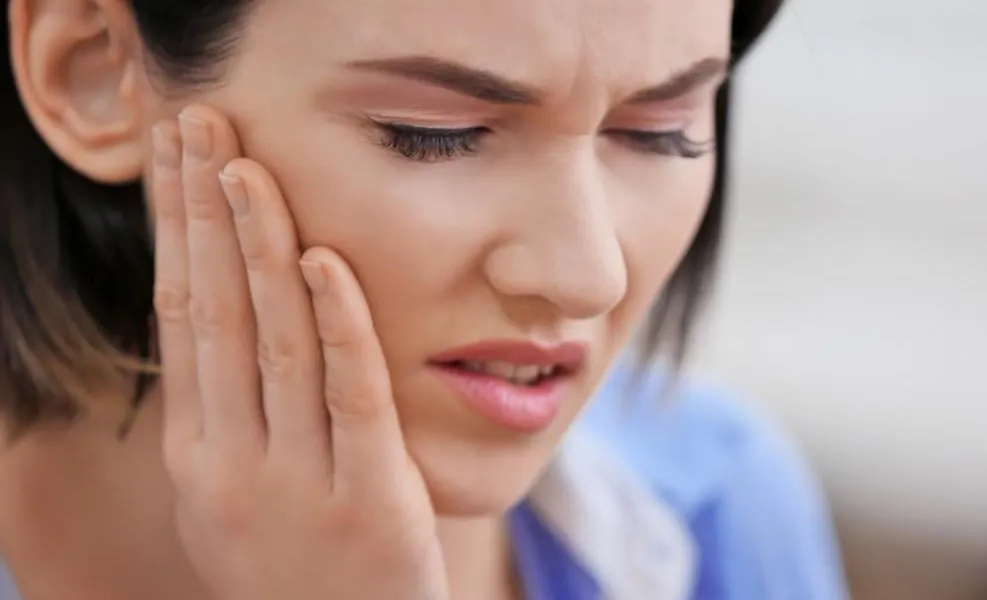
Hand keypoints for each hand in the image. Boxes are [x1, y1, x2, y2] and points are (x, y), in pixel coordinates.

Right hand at [150, 105, 447, 599]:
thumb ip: (231, 418)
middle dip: (202, 212)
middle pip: (212, 313)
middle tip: (199, 122)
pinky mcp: (372, 499)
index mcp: (199, 455)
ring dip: (258, 245)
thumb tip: (224, 318)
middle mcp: (234, 463)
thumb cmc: (298, 571)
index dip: (174, 232)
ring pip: (274, 342)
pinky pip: (351, 395)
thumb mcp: (237, 499)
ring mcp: (300, 482)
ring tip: (249, 164)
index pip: (179, 318)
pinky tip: (323, 258)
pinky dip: (338, 323)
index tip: (172, 157)